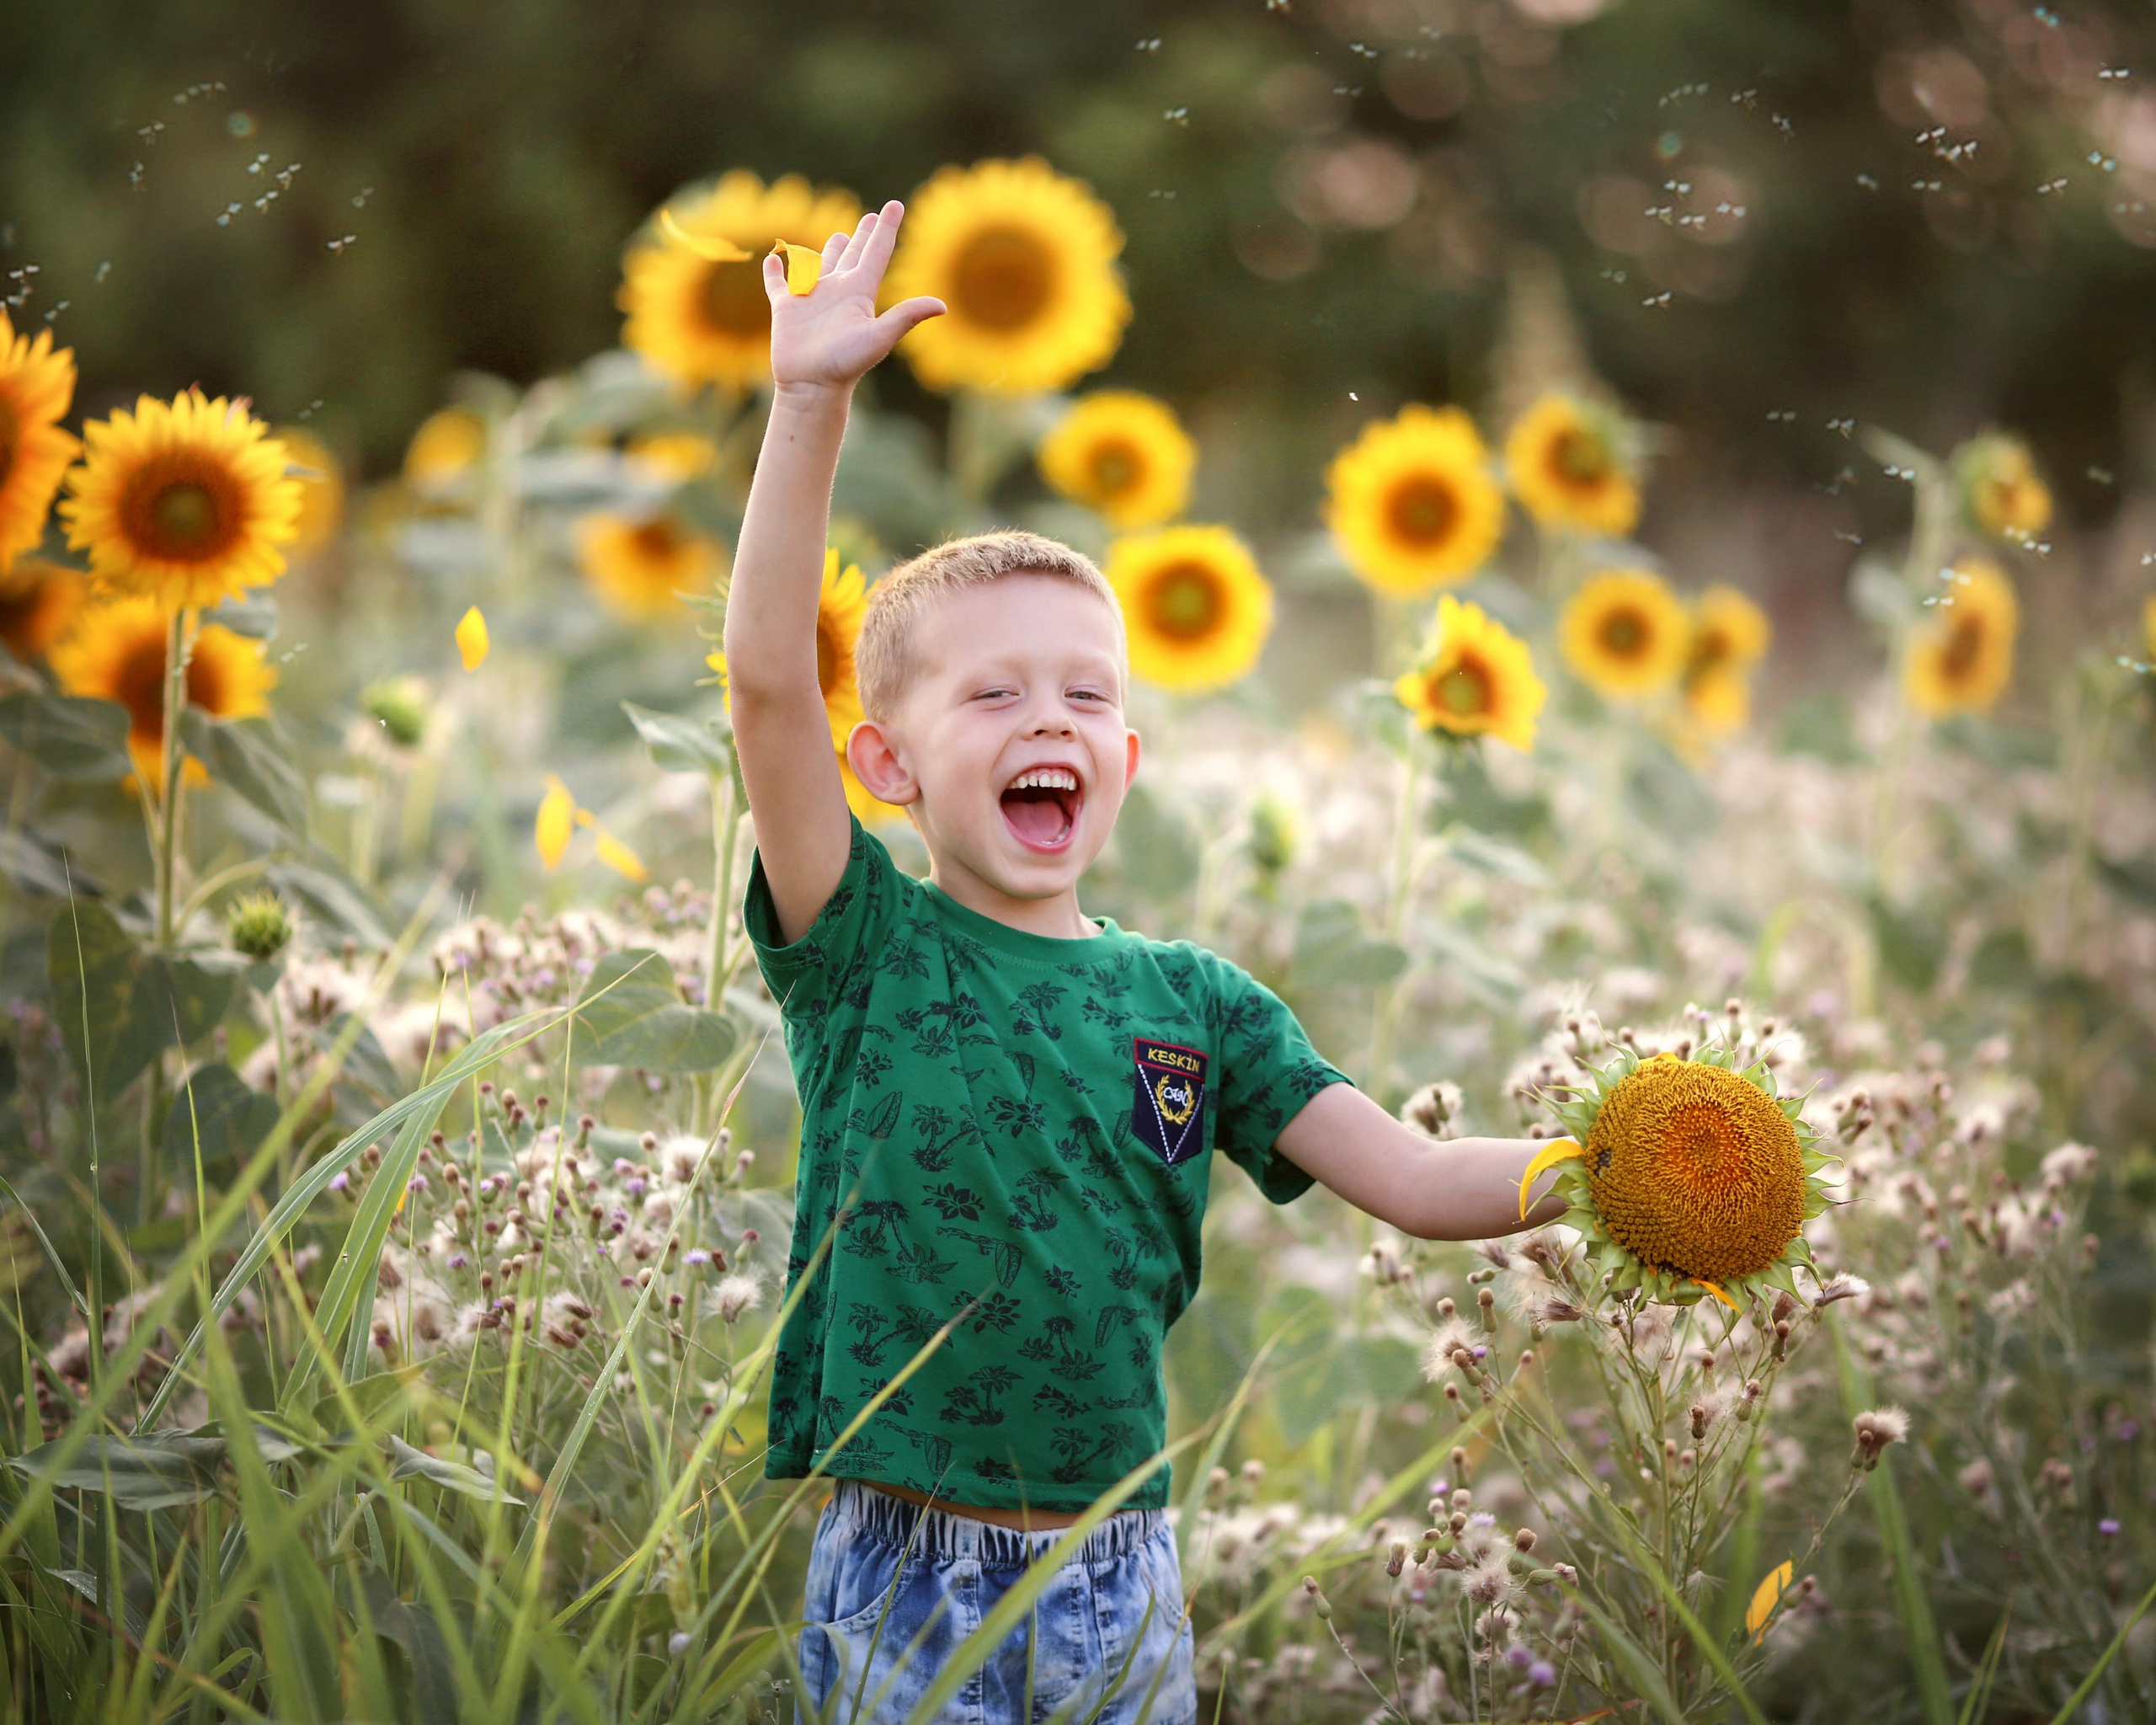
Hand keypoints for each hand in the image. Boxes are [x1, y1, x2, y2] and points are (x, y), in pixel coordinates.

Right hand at [766, 199, 944, 392]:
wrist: (812, 386)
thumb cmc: (845, 363)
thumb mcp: (879, 337)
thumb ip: (906, 317)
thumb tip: (942, 306)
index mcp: (859, 292)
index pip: (877, 252)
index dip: (887, 228)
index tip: (895, 205)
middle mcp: (837, 291)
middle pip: (852, 255)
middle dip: (863, 235)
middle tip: (872, 217)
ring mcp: (811, 299)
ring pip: (820, 265)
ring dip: (827, 250)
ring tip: (837, 236)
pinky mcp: (785, 308)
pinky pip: (778, 283)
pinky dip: (774, 271)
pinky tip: (773, 260)